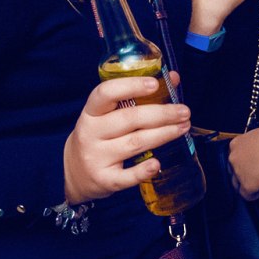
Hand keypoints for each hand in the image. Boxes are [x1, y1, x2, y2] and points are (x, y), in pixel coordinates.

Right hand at [64, 73, 190, 205]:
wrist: (74, 173)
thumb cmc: (98, 137)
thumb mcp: (108, 115)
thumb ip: (137, 96)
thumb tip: (173, 79)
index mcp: (91, 112)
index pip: (105, 93)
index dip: (130, 86)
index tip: (154, 84)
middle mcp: (91, 133)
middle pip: (129, 119)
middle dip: (161, 114)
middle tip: (184, 111)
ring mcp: (96, 157)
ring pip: (134, 143)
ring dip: (163, 134)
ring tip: (183, 127)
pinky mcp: (104, 179)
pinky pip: (126, 176)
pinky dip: (143, 170)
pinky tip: (157, 163)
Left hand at [228, 124, 258, 200]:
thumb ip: (254, 145)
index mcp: (236, 144)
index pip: (235, 158)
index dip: (245, 163)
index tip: (253, 165)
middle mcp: (233, 158)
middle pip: (233, 171)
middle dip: (244, 174)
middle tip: (257, 173)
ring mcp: (238, 172)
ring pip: (238, 184)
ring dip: (250, 183)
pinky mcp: (247, 185)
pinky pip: (248, 195)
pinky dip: (257, 193)